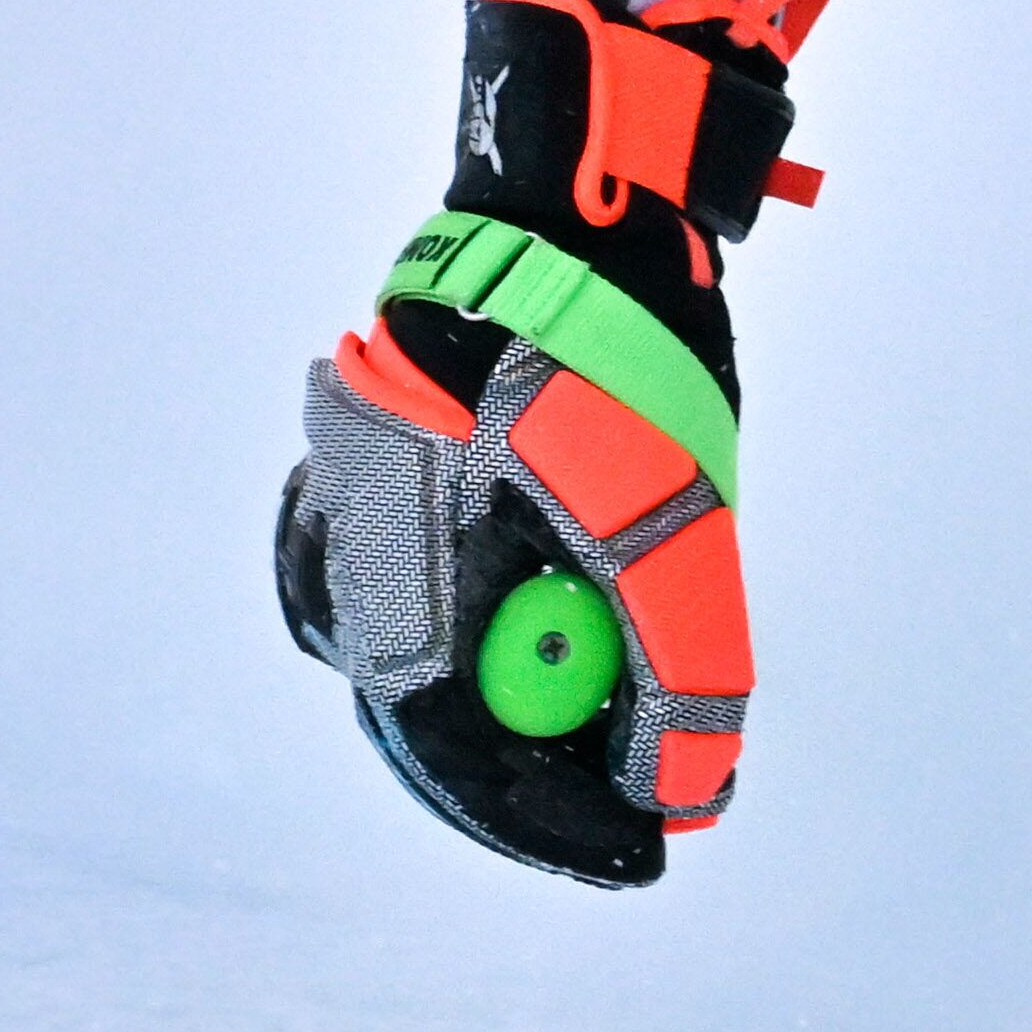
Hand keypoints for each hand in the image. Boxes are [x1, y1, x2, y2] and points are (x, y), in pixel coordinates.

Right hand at [274, 0, 828, 886]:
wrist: (574, 180)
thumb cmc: (619, 339)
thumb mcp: (674, 510)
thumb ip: (679, 662)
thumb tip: (688, 795)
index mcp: (392, 560)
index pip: (454, 747)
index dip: (549, 819)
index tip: (641, 852)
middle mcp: (343, 533)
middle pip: (433, 707)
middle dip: (541, 763)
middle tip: (641, 797)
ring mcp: (349, 485)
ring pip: (424, 642)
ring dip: (519, 682)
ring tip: (617, 694)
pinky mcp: (374, 446)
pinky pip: (419, 570)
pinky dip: (493, 606)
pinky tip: (558, 601)